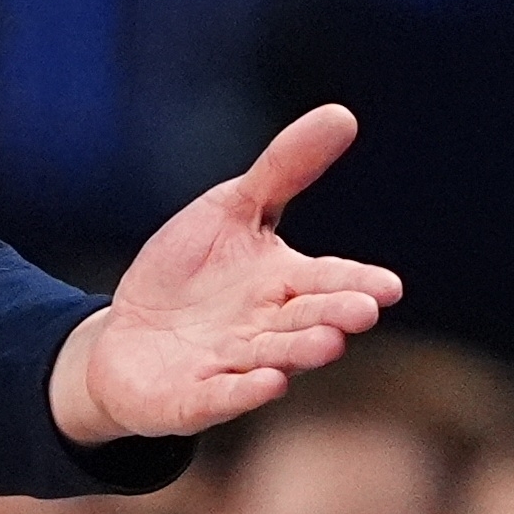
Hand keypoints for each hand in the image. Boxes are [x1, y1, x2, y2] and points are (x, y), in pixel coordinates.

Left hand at [48, 104, 399, 444]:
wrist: (126, 338)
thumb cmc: (190, 274)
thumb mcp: (231, 210)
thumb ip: (284, 170)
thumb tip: (342, 114)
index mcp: (283, 284)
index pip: (328, 281)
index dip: (357, 283)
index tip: (388, 286)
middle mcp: (267, 329)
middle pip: (305, 321)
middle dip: (333, 316)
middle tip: (363, 310)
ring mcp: (231, 367)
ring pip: (271, 359)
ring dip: (298, 352)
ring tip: (327, 343)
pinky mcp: (192, 398)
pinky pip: (219, 397)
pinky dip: (242, 392)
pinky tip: (268, 384)